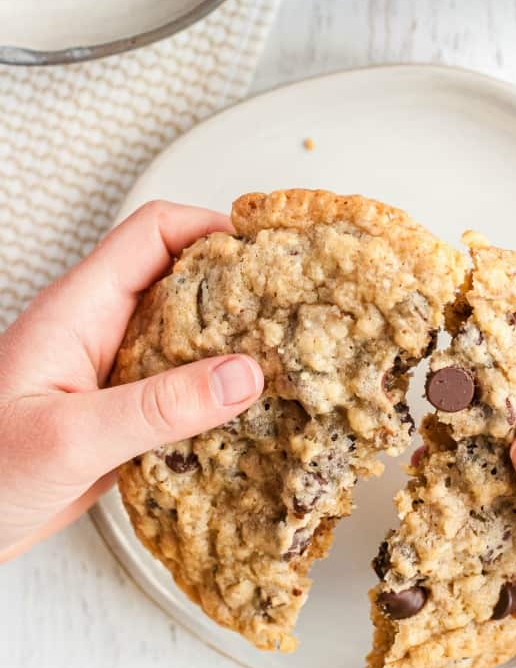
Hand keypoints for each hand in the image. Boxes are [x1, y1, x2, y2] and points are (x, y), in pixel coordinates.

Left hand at [0, 201, 263, 561]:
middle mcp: (99, 332)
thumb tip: (243, 375)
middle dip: (239, 289)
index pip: (154, 233)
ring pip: (188, 337)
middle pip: (182, 279)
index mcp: (78, 310)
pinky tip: (247, 420)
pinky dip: (217, 398)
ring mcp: (112, 374)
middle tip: (294, 313)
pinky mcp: (122, 416)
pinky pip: (181, 390)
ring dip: (234, 349)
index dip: (213, 229)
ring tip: (286, 365)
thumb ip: (157, 407)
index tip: (268, 254)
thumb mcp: (71, 438)